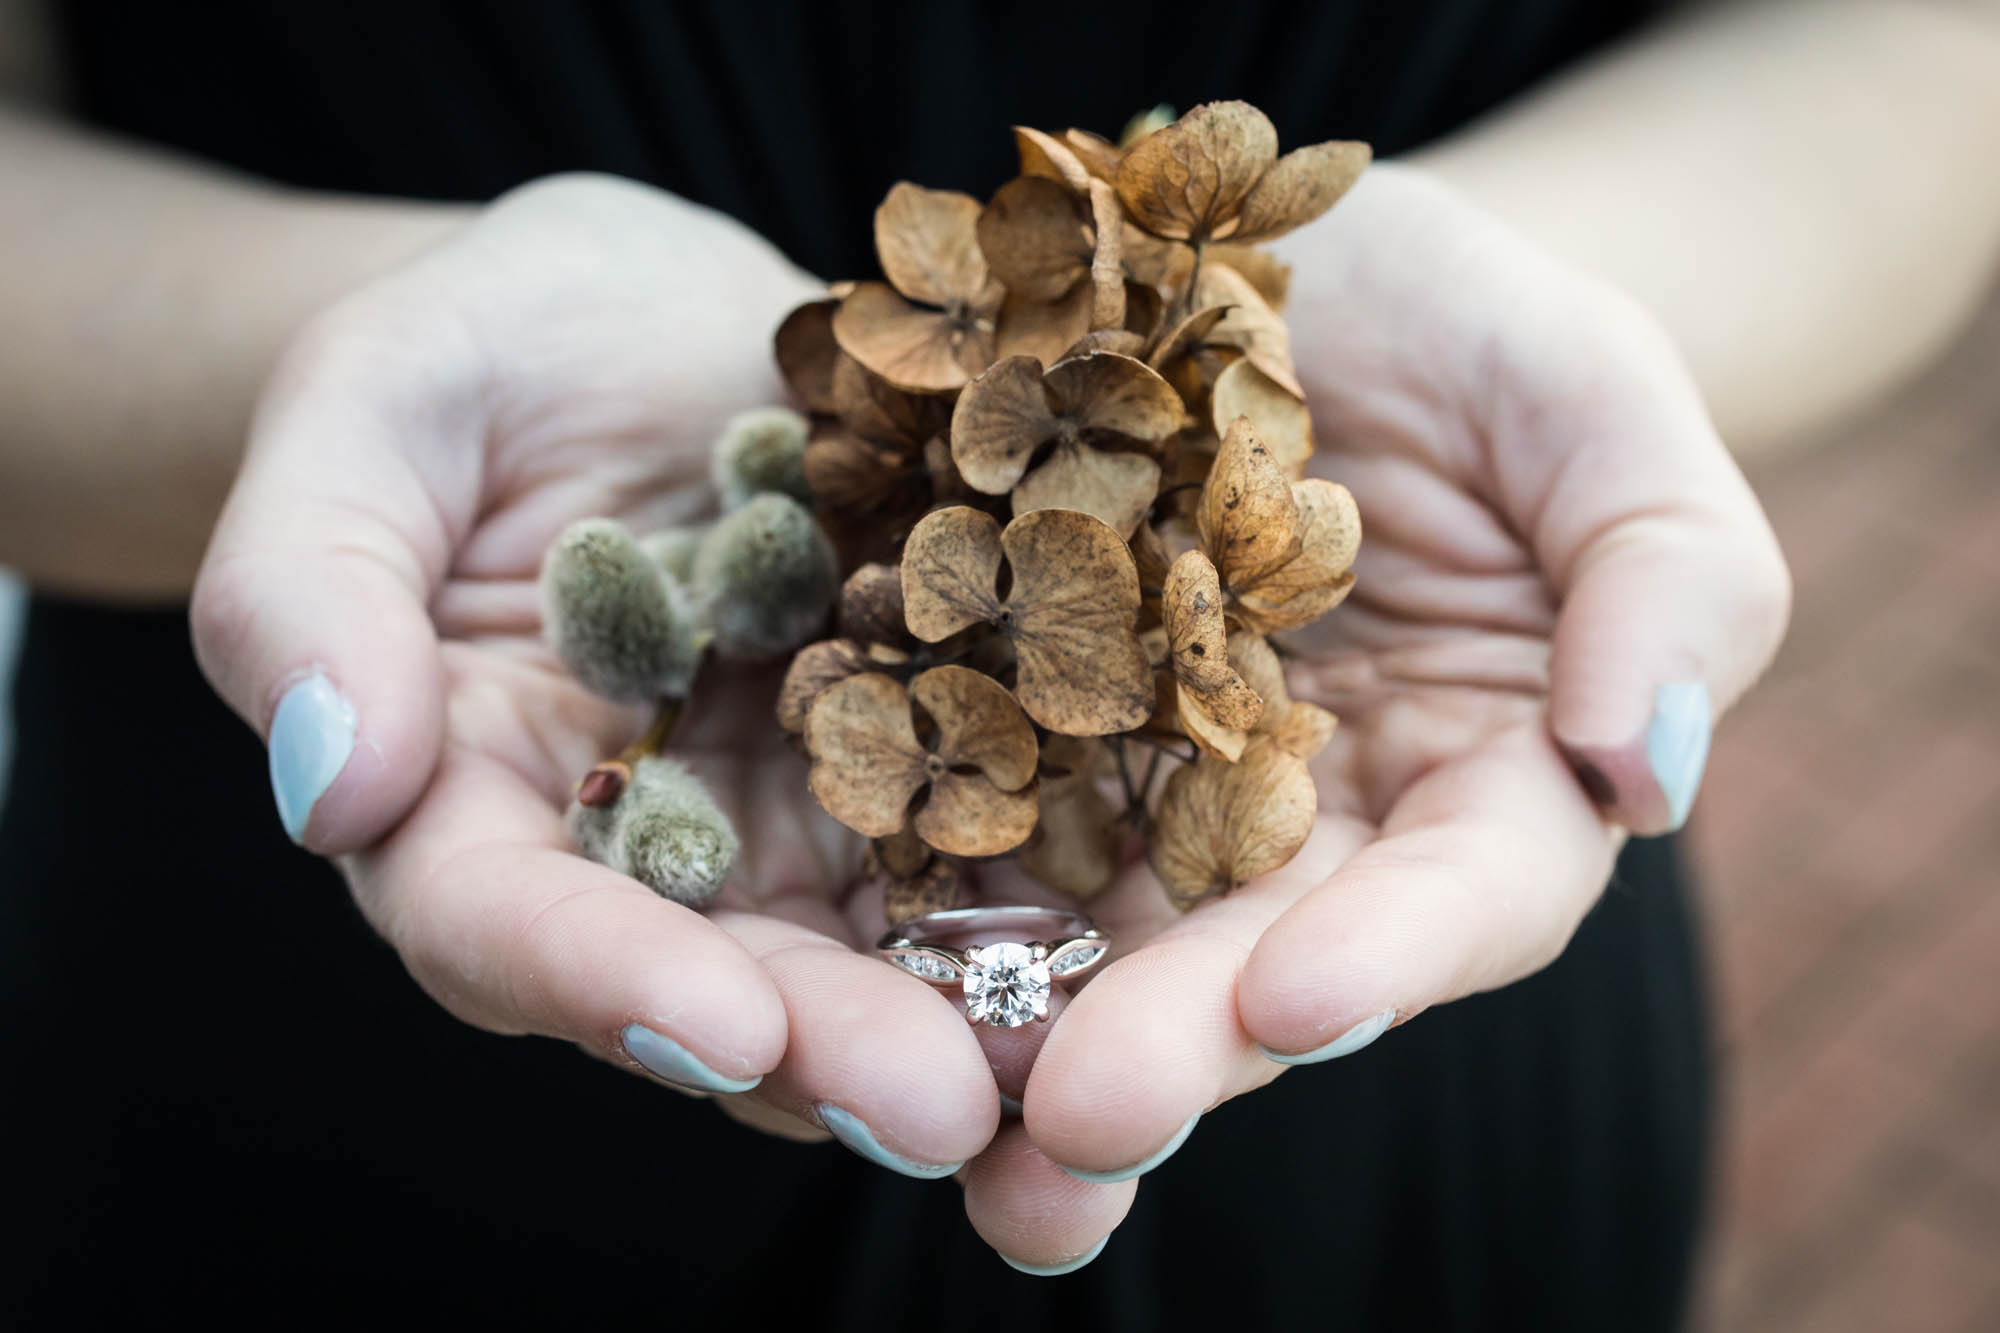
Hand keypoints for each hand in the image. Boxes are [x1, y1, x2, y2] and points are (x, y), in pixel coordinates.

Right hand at [191, 175, 1004, 1170]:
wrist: (645, 311)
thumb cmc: (473, 351)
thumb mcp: (367, 412)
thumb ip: (302, 591)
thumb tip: (326, 786)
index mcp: (474, 793)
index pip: (506, 919)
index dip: (600, 980)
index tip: (718, 1026)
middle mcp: (645, 843)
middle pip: (713, 975)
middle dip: (823, 1048)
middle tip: (940, 1109)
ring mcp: (795, 808)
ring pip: (869, 943)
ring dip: (964, 1016)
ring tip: (1066, 1076)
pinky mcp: (919, 752)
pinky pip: (990, 833)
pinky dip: (1057, 891)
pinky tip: (1147, 932)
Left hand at [957, 164, 1789, 1270]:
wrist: (1278, 254)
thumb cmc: (1480, 328)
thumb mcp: (1598, 403)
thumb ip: (1669, 579)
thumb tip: (1647, 777)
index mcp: (1481, 773)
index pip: (1467, 894)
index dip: (1393, 957)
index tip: (1298, 1003)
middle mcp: (1309, 819)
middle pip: (1258, 953)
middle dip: (1176, 1040)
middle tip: (1078, 1119)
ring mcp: (1147, 781)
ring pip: (1095, 926)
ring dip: (1021, 1027)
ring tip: (938, 1101)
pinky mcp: (1015, 720)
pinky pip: (957, 808)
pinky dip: (906, 884)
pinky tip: (831, 950)